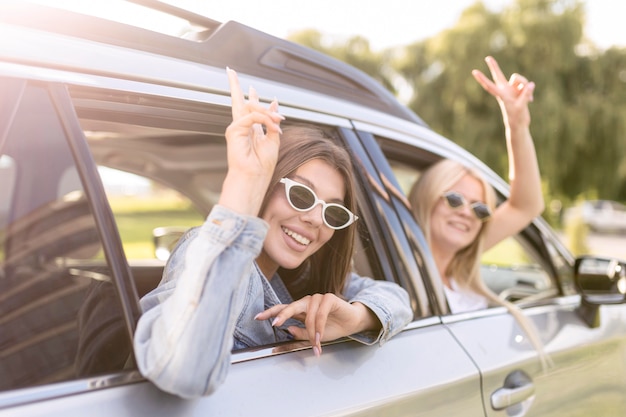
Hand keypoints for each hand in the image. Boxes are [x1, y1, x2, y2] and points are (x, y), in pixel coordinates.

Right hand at [219, 68, 284, 214]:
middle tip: (231, 71)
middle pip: (239, 101)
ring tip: (278, 121)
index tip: (250, 86)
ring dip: (268, 113)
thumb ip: (273, 121)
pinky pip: (253, 117)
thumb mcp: (274, 139)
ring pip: (251, 108)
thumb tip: (274, 103)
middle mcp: (242, 127)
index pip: (248, 108)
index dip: (249, 95)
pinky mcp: (234, 130)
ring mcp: (237, 128)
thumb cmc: (263, 165)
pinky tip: (273, 127)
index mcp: (252, 129)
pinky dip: (265, 120)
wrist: (254, 177)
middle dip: (236, 85)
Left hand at [255, 294, 378, 356]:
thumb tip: (288, 330)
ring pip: (308, 316)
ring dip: (311, 332)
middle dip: (282, 315)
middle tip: (275, 324)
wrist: (352, 323)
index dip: (270, 312)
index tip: (257, 317)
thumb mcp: (313, 336)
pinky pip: (320, 314)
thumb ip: (300, 333)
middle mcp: (307, 302)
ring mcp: (318, 298)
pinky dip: (319, 327)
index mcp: (301, 310)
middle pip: (290, 306)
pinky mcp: (329, 298)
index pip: (283, 309)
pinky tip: (320, 336)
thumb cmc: (333, 328)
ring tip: (315, 344)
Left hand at [471, 56, 533, 130]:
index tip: (474, 72)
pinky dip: (530, 92)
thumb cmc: (516, 118)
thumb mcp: (521, 107)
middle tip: (487, 58)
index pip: (490, 86)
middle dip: (494, 67)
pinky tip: (530, 100)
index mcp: (501, 96)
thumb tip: (530, 85)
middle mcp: (505, 90)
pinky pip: (527, 85)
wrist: (519, 124)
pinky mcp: (520, 91)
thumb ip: (525, 95)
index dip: (482, 79)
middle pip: (499, 76)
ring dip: (525, 86)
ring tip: (527, 98)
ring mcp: (512, 90)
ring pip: (520, 79)